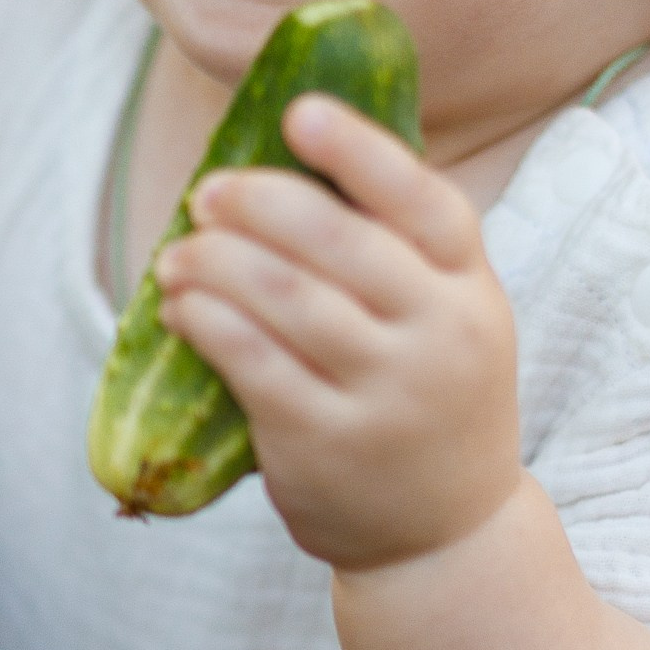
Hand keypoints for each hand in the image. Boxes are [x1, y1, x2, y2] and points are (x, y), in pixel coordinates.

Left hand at [151, 94, 518, 572]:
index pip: (424, 203)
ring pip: (286, 300)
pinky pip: (253, 364)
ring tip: (178, 250)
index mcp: (471, 287)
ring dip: (217, 261)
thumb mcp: (446, 318)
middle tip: (207, 192)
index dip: (360, 151)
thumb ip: (395, 250)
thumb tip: (291, 151)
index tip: (298, 113)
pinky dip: (207, 323)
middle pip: (340, 244)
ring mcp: (385, 393)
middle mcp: (439, 336)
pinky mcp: (325, 442)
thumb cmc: (427, 399)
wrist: (446, 535)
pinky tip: (180, 307)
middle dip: (260, 204)